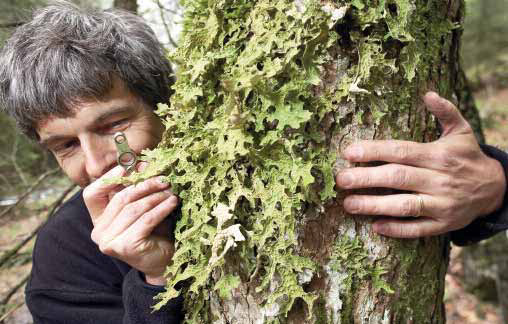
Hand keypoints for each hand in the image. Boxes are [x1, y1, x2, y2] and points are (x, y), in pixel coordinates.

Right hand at [83, 165, 178, 284]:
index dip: (109, 178)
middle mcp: (99, 232)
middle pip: (119, 198)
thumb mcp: (142, 207)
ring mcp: (109, 241)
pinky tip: (172, 202)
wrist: (164, 261)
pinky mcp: (125, 246)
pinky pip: (145, 220)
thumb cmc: (154, 231)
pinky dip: (161, 208)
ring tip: (171, 190)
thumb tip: (142, 164)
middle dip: (143, 185)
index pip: (92, 193)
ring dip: (155, 196)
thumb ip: (136, 189)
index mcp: (98, 220)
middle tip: (163, 178)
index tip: (131, 165)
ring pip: (133, 208)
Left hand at [336, 92, 506, 237]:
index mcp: (438, 155)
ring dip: (374, 205)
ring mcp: (442, 204)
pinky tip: (375, 226)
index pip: (401, 151)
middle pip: (397, 178)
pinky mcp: (444, 224)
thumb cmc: (467, 156)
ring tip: (349, 204)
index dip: (373, 151)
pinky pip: (418, 229)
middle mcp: (440, 179)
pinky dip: (397, 229)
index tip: (348, 153)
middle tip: (340, 180)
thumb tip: (428, 93)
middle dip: (366, 179)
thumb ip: (446, 111)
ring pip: (404, 206)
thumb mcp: (461, 131)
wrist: (496, 188)